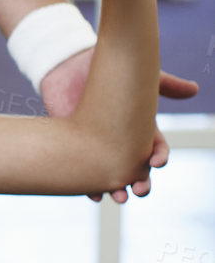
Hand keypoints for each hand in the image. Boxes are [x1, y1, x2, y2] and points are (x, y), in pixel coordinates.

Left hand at [41, 50, 198, 203]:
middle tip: (139, 190)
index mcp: (140, 129)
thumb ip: (166, 84)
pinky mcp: (75, 148)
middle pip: (136, 171)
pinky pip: (84, 174)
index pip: (155, 150)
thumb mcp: (138, 78)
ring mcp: (97, 147)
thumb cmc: (108, 70)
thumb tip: (195, 89)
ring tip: (119, 198)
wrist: (67, 64)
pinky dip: (88, 187)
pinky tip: (92, 195)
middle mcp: (121, 142)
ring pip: (111, 177)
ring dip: (117, 191)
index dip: (159, 158)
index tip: (156, 163)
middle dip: (141, 184)